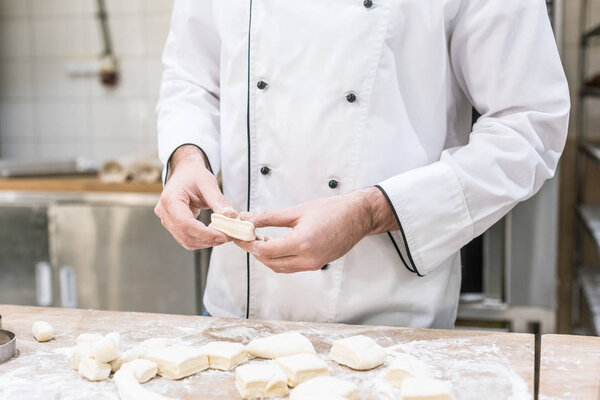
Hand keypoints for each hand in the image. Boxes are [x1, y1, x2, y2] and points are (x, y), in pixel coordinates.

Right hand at [155, 145, 236, 249]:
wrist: (185, 172)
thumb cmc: (194, 175)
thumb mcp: (208, 184)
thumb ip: (219, 202)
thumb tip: (231, 217)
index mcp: (170, 199)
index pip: (186, 223)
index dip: (205, 233)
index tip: (224, 236)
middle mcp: (164, 212)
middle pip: (186, 235)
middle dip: (209, 239)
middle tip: (229, 236)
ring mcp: (166, 220)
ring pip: (187, 241)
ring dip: (206, 242)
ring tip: (224, 236)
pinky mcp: (172, 225)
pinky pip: (187, 238)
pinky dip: (202, 240)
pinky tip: (215, 235)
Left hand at [234, 187, 397, 272]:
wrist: (358, 217)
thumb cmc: (333, 210)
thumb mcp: (298, 211)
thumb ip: (270, 217)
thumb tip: (249, 218)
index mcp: (302, 243)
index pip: (266, 250)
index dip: (249, 244)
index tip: (239, 236)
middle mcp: (308, 258)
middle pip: (270, 262)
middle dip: (254, 251)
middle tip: (245, 237)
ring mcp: (314, 264)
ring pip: (280, 267)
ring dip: (266, 257)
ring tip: (258, 240)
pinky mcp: (317, 264)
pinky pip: (291, 267)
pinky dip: (279, 259)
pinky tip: (274, 245)